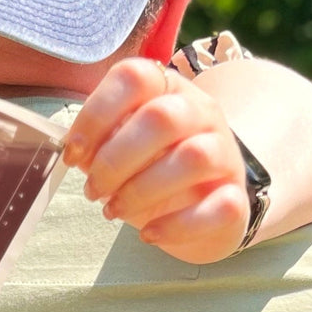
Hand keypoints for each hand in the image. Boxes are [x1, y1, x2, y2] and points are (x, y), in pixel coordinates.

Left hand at [63, 57, 250, 263]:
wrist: (206, 203)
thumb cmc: (151, 168)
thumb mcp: (121, 146)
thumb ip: (100, 140)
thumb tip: (74, 151)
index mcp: (167, 89)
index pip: (135, 77)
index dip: (97, 113)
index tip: (73, 153)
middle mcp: (201, 112)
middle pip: (163, 118)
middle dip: (115, 159)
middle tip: (93, 189)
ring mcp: (225, 153)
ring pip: (193, 157)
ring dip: (141, 190)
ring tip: (114, 210)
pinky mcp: (237, 197)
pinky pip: (218, 206)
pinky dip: (176, 225)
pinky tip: (149, 233)